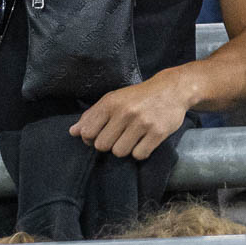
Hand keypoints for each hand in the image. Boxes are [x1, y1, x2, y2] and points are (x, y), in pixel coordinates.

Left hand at [72, 70, 194, 159]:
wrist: (172, 90)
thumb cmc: (139, 96)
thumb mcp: (114, 99)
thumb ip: (93, 115)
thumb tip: (73, 132)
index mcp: (111, 103)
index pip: (87, 132)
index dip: (91, 138)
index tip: (100, 134)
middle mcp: (125, 112)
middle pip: (102, 145)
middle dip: (109, 144)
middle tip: (119, 136)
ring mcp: (142, 123)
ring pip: (120, 152)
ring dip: (125, 149)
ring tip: (133, 138)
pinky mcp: (158, 133)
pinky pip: (139, 155)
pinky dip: (140, 152)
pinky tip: (144, 141)